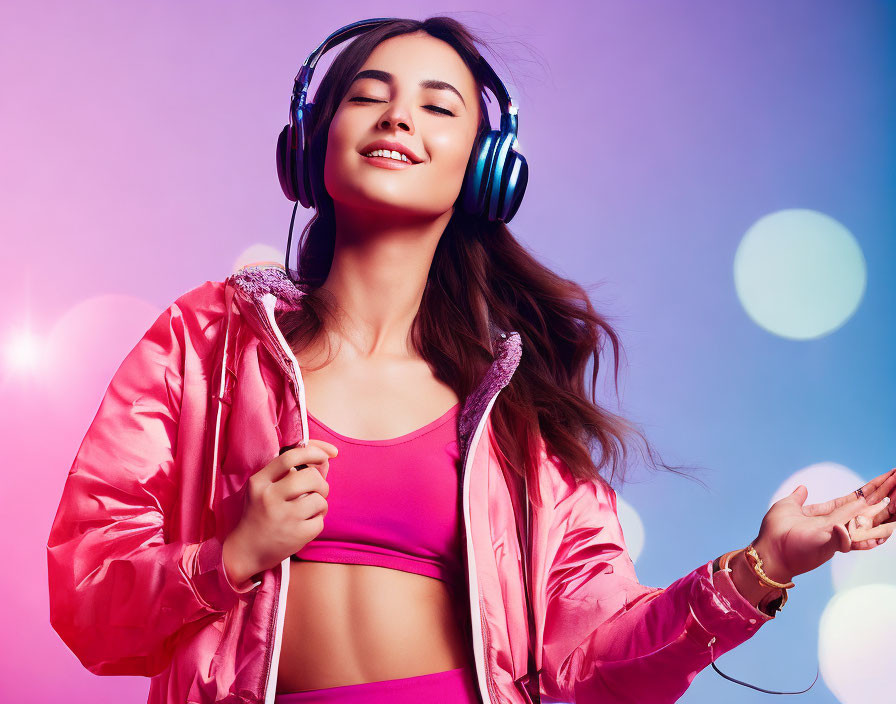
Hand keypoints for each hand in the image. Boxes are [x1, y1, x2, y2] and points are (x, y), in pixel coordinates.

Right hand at [223, 438, 338, 585]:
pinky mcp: (295, 535)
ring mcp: (283, 517)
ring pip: (319, 499)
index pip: (290, 457)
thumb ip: (292, 472)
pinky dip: (317, 521)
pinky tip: (305, 524)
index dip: (313, 451)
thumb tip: (327, 457)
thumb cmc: (260, 514)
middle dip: (321, 483)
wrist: (245, 551)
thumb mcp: (266, 489)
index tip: (325, 455)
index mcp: (259, 482)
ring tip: (310, 509)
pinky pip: (320, 521)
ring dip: (321, 504)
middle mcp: (269, 497)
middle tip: (318, 490)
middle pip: (310, 476)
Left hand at [752, 467, 895, 582]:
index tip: (884, 479)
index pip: (851, 500)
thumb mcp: (786, 508)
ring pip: (863, 523)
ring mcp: (834, 535)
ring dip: (879, 514)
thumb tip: (803, 487)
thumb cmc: (774, 532)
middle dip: (880, 495)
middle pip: (862, 508)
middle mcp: (834, 524)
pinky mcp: (828, 544)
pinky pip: (848, 540)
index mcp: (825, 514)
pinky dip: (859, 537)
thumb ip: (797, 498)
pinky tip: (875, 535)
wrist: (768, 552)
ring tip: (894, 502)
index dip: (867, 490)